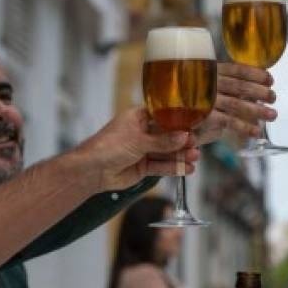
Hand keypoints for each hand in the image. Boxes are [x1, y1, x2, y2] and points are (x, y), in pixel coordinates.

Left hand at [73, 108, 200, 191]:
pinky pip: (161, 166)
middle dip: (182, 140)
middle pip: (167, 136)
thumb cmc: (109, 147)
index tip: (194, 124)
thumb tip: (185, 136)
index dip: (178, 121)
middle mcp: (141, 132)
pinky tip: (187, 169)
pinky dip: (173, 168)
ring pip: (166, 152)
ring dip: (180, 155)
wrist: (91, 171)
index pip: (163, 116)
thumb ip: (163, 141)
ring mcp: (143, 150)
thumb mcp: (138, 140)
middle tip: (196, 144)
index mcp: (137, 118)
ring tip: (195, 157)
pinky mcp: (143, 166)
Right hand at [195, 62, 276, 143]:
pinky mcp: (204, 116)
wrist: (161, 113)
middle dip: (261, 92)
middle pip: (241, 86)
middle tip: (274, 98)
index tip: (270, 78)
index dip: (256, 73)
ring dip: (258, 110)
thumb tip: (253, 88)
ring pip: (238, 104)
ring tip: (273, 115)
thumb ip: (223, 84)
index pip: (238, 69)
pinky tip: (256, 132)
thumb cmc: (187, 98)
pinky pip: (229, 121)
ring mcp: (206, 99)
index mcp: (210, 71)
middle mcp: (209, 83)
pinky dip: (245, 127)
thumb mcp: (203, 85)